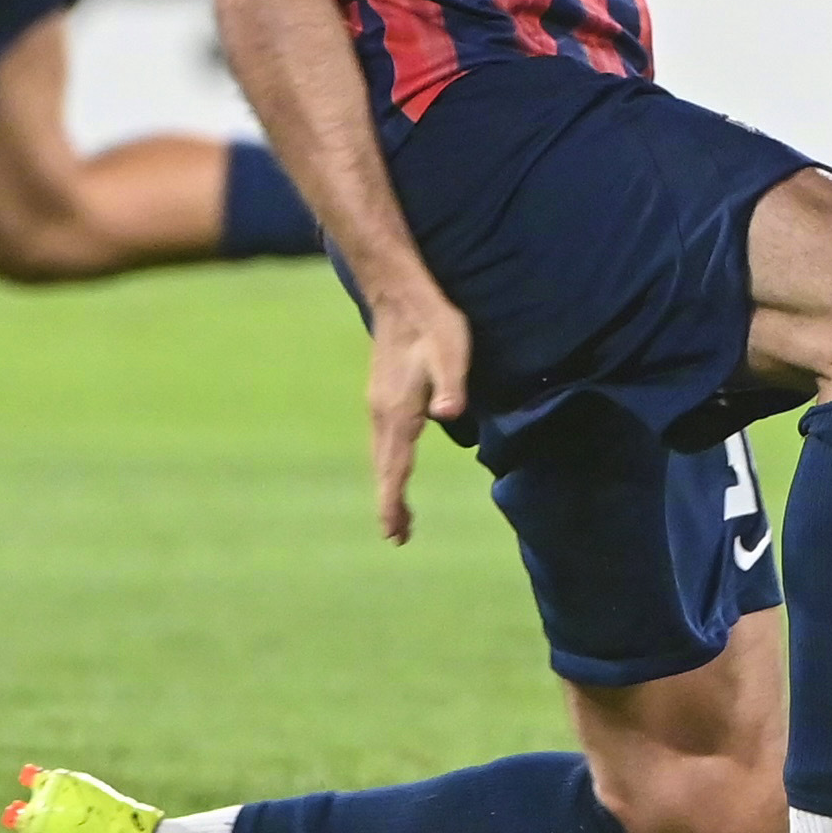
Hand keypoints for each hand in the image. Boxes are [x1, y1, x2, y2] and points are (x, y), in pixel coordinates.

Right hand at [364, 277, 473, 543]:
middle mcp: (382, 414)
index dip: (394, 502)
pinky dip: (387, 462)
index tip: (394, 534)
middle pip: (384, 468)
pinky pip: (382, 440)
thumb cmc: (434, 325)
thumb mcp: (453, 351)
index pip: (395, 467)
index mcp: (400, 412)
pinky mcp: (381, 394)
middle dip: (389, 503)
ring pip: (380, 455)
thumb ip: (452, 385)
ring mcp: (378, 403)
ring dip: (388, 484)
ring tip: (395, 513)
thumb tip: (449, 414)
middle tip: (397, 537)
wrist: (400, 295)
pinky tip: (394, 464)